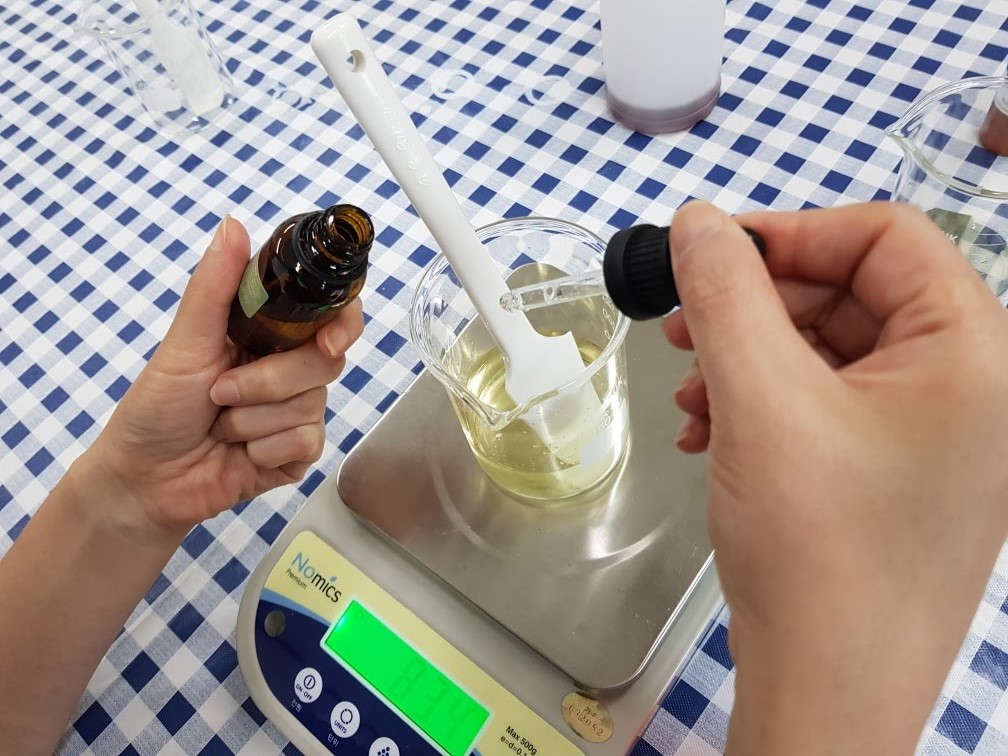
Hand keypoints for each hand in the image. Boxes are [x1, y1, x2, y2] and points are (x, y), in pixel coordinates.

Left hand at [83, 215, 363, 537]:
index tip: (326, 340)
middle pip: (324, 361)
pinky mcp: (298, 453)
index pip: (330, 314)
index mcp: (269, 334)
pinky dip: (265, 450)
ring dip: (254, 420)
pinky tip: (239, 453)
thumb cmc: (157, 408)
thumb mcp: (185, 342)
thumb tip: (233, 225)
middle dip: (268, 381)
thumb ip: (215, 286)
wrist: (145, 480)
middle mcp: (289, 368)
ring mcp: (297, 411)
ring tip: (221, 426)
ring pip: (311, 405)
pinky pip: (306, 442)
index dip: (342, 322)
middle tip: (220, 393)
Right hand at [663, 200, 1007, 753]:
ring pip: (831, 353)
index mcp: (974, 352)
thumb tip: (695, 222)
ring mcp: (935, 439)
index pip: (886, 237)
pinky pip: (829, 406)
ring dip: (750, 359)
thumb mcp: (761, 399)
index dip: (791, 233)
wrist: (829, 692)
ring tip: (689, 394)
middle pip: (854, 294)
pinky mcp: (896, 477)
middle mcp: (970, 388)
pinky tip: (709, 432)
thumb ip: (725, 294)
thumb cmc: (816, 545)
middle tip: (681, 329)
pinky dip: (764, 406)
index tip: (708, 255)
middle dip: (756, 307)